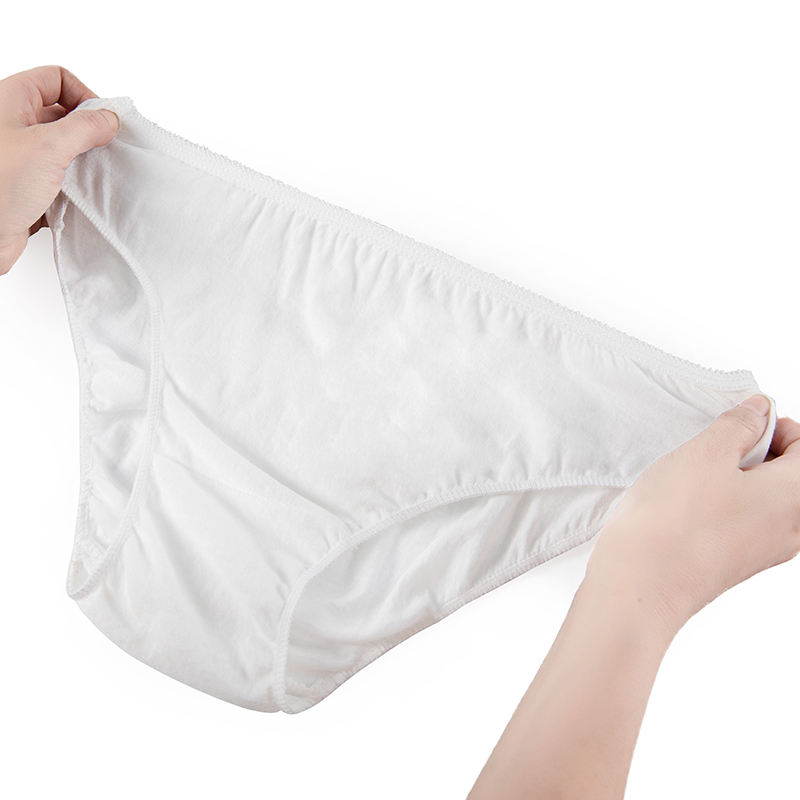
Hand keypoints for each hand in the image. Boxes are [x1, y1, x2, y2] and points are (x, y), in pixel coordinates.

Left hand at [0, 64, 118, 274]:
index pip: (56, 79)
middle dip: (88, 134)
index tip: (103, 122)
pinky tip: (81, 201)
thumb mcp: (48, 147)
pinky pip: (59, 183)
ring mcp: (20, 159)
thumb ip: (84, 128)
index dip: (83, 95)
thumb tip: (108, 119)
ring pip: (63, 152)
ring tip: (93, 178)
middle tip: (104, 151)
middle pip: (63, 116)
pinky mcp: (26, 189)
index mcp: (10, 101)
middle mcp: (13, 127)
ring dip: (83, 165)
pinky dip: (74, 191)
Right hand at [585, 393, 799, 632]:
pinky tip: (689, 503)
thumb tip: (759, 410)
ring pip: (767, 501)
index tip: (742, 422)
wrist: (640, 585)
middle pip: (791, 477)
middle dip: (758, 453)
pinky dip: (726, 506)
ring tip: (698, 474)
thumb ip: (739, 425)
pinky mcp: (736, 566)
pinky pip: (745, 524)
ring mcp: (764, 552)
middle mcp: (790, 528)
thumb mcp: (705, 453)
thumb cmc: (674, 520)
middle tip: (717, 446)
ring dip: (739, 480)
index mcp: (796, 495)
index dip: (777, 426)